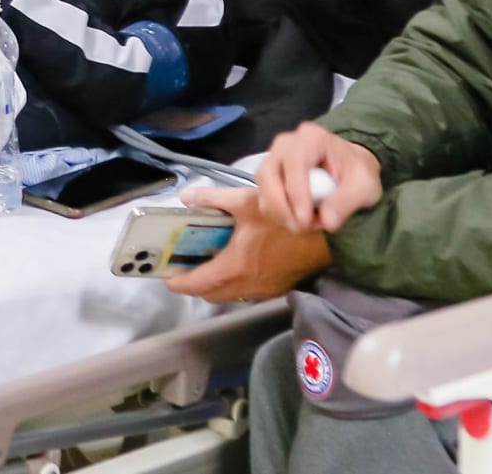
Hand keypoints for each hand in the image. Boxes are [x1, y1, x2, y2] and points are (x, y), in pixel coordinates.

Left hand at [160, 185, 329, 304]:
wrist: (326, 237)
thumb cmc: (286, 218)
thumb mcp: (247, 201)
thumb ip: (213, 199)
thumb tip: (186, 196)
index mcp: (234, 266)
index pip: (196, 284)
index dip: (177, 281)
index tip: (166, 275)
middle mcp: (246, 285)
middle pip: (209, 293)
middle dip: (193, 284)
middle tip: (184, 266)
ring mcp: (262, 291)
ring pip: (227, 295)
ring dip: (214, 284)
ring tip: (206, 263)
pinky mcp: (275, 289)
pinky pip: (245, 292)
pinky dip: (233, 283)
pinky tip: (235, 262)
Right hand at [255, 123, 383, 233]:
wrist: (350, 166)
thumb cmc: (357, 171)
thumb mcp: (365, 185)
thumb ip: (347, 201)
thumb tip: (327, 221)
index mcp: (313, 138)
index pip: (295, 162)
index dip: (297, 192)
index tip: (306, 219)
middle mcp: (287, 143)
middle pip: (268, 172)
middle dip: (281, 205)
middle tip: (302, 226)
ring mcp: (275, 157)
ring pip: (263, 186)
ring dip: (279, 211)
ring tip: (306, 223)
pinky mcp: (270, 174)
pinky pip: (264, 196)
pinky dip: (277, 213)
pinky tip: (298, 218)